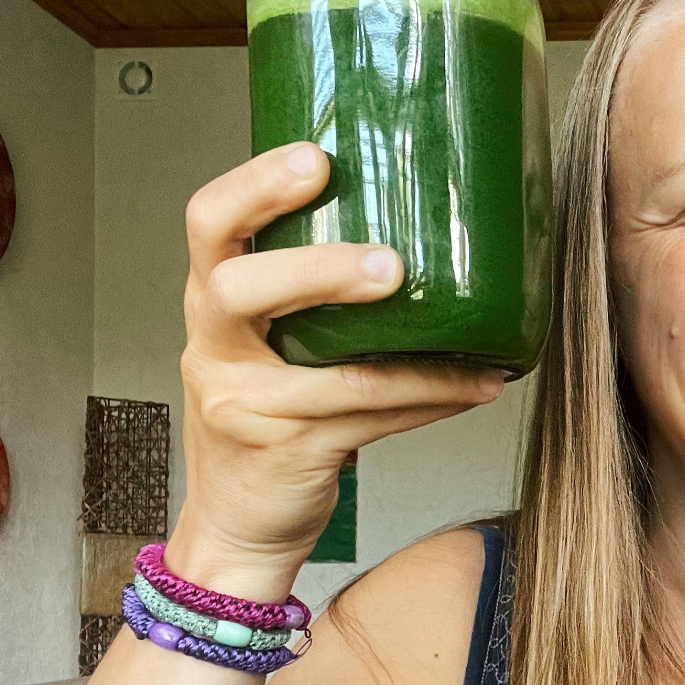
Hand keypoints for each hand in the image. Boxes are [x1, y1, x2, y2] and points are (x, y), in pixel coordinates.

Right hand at [166, 142, 504, 598]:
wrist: (236, 527)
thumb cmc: (263, 425)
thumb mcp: (262, 351)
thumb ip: (306, 302)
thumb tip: (418, 240)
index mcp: (211, 307)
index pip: (208, 226)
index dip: (253, 187)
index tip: (314, 157)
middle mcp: (216, 350)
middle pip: (240, 288)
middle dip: (317, 268)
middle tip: (390, 265)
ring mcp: (246, 406)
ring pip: (337, 375)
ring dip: (417, 361)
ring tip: (476, 347)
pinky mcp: (288, 451)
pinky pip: (372, 419)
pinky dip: (431, 401)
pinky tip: (475, 388)